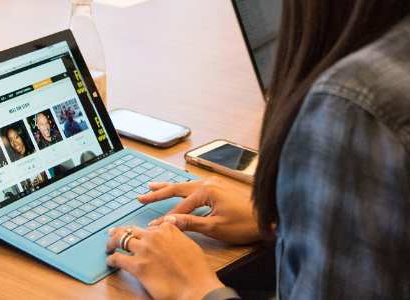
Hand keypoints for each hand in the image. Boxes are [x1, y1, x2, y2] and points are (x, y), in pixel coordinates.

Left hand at [105, 222, 223, 299]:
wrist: (196, 286)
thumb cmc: (197, 270)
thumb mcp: (190, 244)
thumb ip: (177, 234)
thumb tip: (170, 227)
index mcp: (167, 229)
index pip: (149, 227)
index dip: (141, 233)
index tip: (138, 235)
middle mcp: (153, 236)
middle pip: (131, 230)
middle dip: (120, 231)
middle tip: (113, 233)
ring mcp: (143, 250)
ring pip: (120, 240)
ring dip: (111, 242)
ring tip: (108, 246)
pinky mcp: (136, 266)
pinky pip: (118, 258)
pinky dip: (111, 259)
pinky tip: (110, 261)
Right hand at [140, 177, 262, 244]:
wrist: (267, 219)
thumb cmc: (244, 224)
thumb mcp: (215, 228)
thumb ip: (191, 223)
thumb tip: (169, 222)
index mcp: (206, 190)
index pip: (179, 206)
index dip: (165, 218)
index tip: (152, 226)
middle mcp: (208, 182)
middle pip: (178, 188)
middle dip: (158, 193)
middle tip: (141, 195)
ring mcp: (215, 183)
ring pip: (186, 184)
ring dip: (169, 187)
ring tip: (153, 186)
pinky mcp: (220, 187)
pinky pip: (195, 185)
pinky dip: (183, 188)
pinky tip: (179, 188)